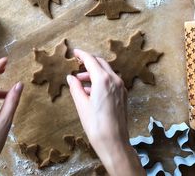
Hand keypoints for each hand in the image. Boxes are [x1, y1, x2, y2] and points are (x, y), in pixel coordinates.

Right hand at [67, 49, 144, 175]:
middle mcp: (115, 80)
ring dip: (94, 72)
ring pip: (106, 72)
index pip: (91, 60)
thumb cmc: (96, 125)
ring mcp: (121, 88)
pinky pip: (111, 81)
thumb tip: (71, 78)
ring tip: (80, 81)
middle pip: (101, 63)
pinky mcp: (123, 96)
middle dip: (88, 62)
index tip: (74, 52)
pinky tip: (91, 90)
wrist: (114, 142)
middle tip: (77, 64)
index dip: (81, 55)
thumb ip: (75, 88)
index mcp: (103, 80)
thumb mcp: (81, 105)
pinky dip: (101, 80)